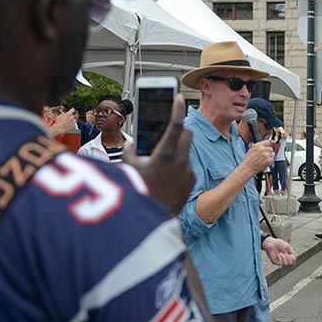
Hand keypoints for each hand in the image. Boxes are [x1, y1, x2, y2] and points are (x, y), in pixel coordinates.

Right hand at [51, 109, 76, 136]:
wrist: (58, 129)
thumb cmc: (58, 123)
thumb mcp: (59, 116)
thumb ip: (63, 114)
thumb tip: (64, 113)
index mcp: (68, 114)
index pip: (73, 110)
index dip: (72, 110)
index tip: (72, 110)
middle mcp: (72, 117)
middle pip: (73, 116)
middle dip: (70, 117)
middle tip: (67, 120)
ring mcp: (73, 122)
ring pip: (74, 120)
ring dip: (72, 121)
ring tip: (67, 123)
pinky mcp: (74, 126)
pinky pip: (74, 125)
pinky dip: (72, 126)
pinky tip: (68, 126)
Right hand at [123, 94, 193, 214]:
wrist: (153, 224)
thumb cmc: (139, 195)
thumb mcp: (129, 170)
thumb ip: (129, 153)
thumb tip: (130, 144)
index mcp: (165, 154)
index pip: (175, 124)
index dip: (177, 108)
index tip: (178, 97)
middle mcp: (181, 161)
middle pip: (188, 134)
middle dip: (180, 130)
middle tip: (169, 131)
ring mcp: (188, 172)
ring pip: (186, 151)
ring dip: (177, 150)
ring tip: (162, 160)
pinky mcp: (192, 182)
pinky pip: (187, 166)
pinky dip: (179, 166)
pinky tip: (167, 175)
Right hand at [243, 141, 274, 175]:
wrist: (247, 167)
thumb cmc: (248, 160)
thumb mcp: (251, 149)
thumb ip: (258, 146)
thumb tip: (264, 145)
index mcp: (258, 145)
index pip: (268, 142)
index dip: (271, 143)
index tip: (273, 144)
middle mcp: (262, 149)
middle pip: (271, 148)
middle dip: (269, 152)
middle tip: (265, 155)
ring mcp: (266, 155)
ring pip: (272, 154)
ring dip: (269, 157)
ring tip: (263, 160)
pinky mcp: (268, 160)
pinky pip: (272, 159)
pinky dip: (270, 161)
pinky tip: (265, 162)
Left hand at [263, 237, 295, 266]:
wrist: (271, 242)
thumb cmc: (279, 243)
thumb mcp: (288, 247)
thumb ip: (292, 253)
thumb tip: (294, 260)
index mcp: (288, 255)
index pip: (293, 261)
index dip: (293, 258)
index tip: (291, 253)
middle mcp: (284, 259)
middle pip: (290, 263)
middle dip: (289, 258)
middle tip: (286, 253)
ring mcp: (279, 261)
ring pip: (286, 264)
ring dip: (285, 258)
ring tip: (282, 253)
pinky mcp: (275, 262)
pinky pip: (280, 263)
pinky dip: (281, 258)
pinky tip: (279, 254)